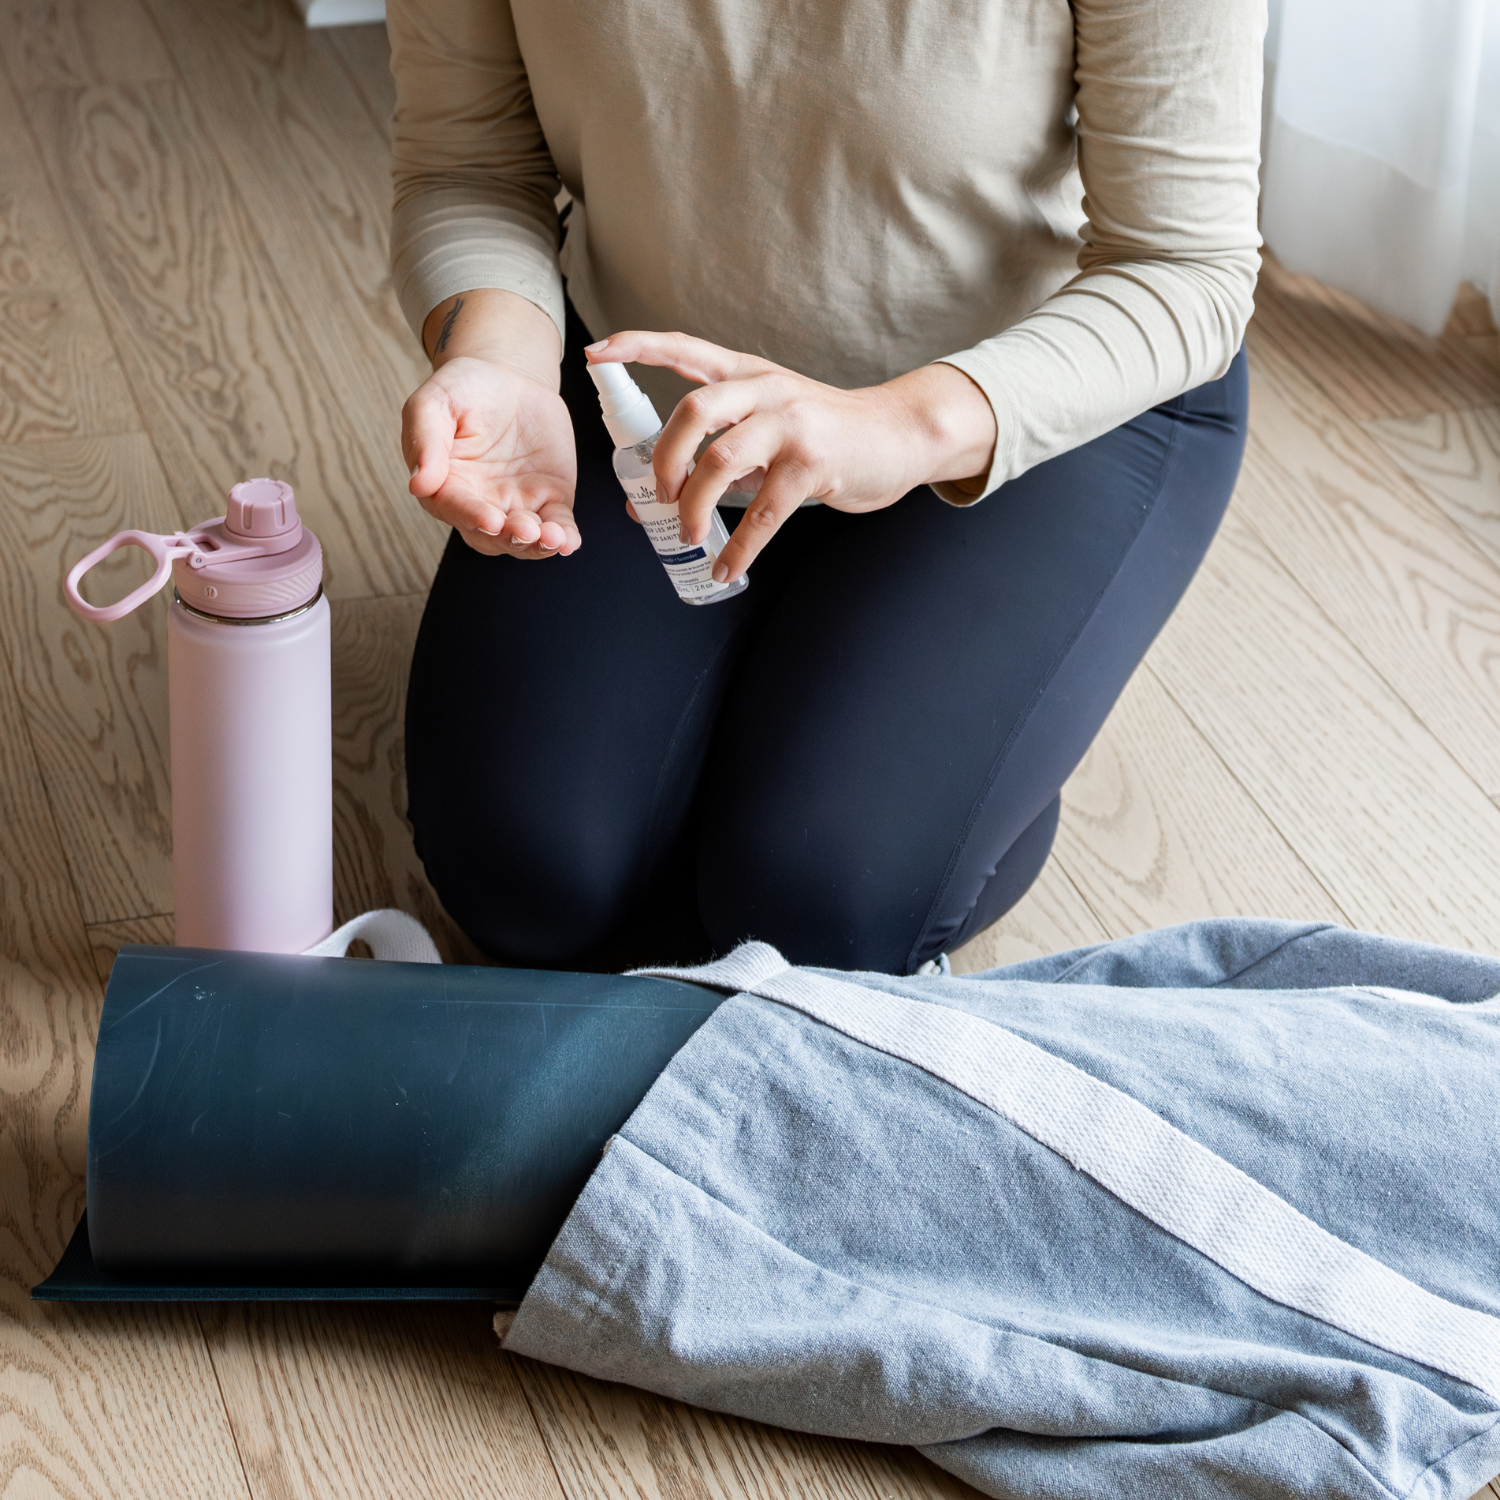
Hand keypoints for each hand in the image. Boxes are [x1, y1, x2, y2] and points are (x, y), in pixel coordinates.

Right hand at [403, 289, 577, 557]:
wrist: (509, 380)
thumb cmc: (465, 389)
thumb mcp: (436, 401)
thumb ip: (425, 438)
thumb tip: (418, 483)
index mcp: (446, 484)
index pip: (454, 507)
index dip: (471, 516)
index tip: (489, 520)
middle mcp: (480, 503)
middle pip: (491, 535)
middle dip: (509, 537)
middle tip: (525, 529)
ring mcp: (516, 505)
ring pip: (525, 538)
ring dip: (538, 544)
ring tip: (552, 537)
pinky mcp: (549, 500)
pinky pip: (556, 526)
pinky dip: (564, 537)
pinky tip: (569, 541)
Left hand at [584, 332, 996, 580]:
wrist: (898, 435)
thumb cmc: (823, 435)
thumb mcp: (767, 428)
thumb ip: (713, 454)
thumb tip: (643, 501)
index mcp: (747, 374)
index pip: (684, 348)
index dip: (637, 347)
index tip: (595, 355)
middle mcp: (766, 389)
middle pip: (693, 411)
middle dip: (664, 459)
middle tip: (659, 494)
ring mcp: (791, 424)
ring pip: (721, 461)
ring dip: (693, 505)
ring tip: (688, 534)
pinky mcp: (814, 463)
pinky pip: (763, 512)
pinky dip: (739, 547)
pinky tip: (727, 567)